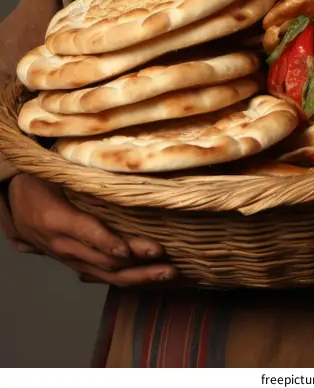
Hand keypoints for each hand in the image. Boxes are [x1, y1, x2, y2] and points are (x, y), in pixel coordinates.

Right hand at [8, 173, 177, 286]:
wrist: (13, 204)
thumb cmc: (39, 182)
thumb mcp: (54, 173)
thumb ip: (80, 174)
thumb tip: (115, 161)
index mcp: (57, 219)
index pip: (87, 233)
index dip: (109, 243)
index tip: (129, 250)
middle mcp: (64, 245)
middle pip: (104, 259)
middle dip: (137, 264)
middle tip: (165, 261)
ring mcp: (71, 259)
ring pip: (108, 275)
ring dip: (139, 277)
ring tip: (168, 274)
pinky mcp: (78, 265)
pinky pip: (106, 277)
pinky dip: (131, 281)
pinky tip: (153, 279)